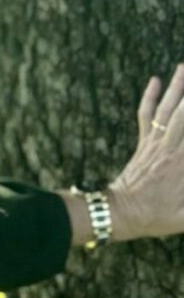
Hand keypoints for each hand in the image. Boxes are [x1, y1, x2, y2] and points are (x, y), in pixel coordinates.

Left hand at [108, 63, 183, 240]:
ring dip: (177, 86)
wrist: (120, 213)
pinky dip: (149, 97)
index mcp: (183, 165)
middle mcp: (170, 149)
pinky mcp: (143, 143)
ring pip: (168, 110)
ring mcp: (154, 143)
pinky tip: (154, 79)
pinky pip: (145, 115)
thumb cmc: (158, 218)